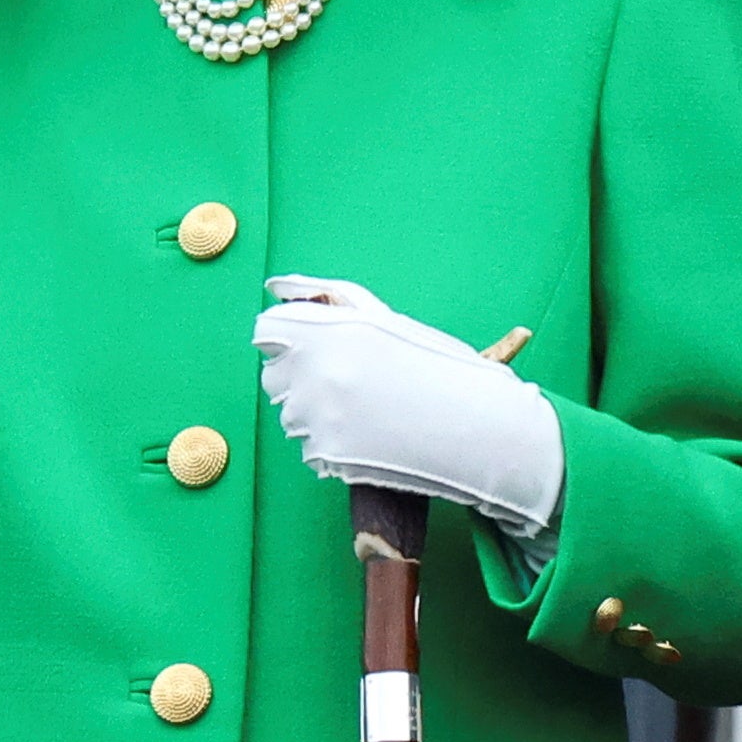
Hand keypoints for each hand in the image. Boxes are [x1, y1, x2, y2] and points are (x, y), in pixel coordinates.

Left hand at [252, 274, 563, 537]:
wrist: (475, 427)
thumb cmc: (433, 366)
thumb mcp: (382, 318)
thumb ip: (325, 297)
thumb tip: (276, 288)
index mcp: (325, 330)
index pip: (266, 331)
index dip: (287, 339)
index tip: (310, 349)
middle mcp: (314, 371)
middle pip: (274, 375)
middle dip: (301, 377)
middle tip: (350, 382)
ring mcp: (317, 416)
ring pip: (290, 414)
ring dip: (315, 413)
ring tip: (365, 410)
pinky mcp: (325, 454)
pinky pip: (308, 447)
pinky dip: (329, 444)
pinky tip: (367, 436)